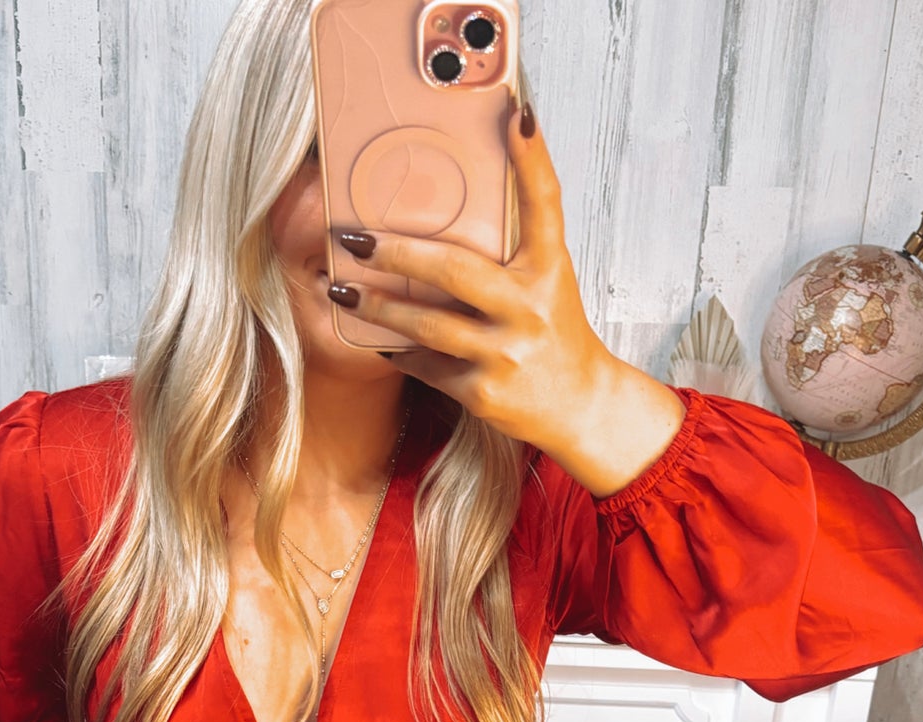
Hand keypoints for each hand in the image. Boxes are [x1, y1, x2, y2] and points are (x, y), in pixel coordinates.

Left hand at [330, 103, 687, 497]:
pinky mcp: (486, 392)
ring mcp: (507, 352)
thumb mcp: (545, 281)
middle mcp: (531, 307)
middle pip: (455, 269)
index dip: (532, 158)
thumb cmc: (552, 331)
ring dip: (377, 308)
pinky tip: (378, 339)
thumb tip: (452, 202)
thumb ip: (510, 249)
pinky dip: (401, 352)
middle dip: (396, 252)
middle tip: (352, 238)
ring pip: (428, 325)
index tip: (514, 114)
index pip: (544, 203)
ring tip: (341, 291)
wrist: (580, 405)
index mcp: (550, 268)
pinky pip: (428, 366)